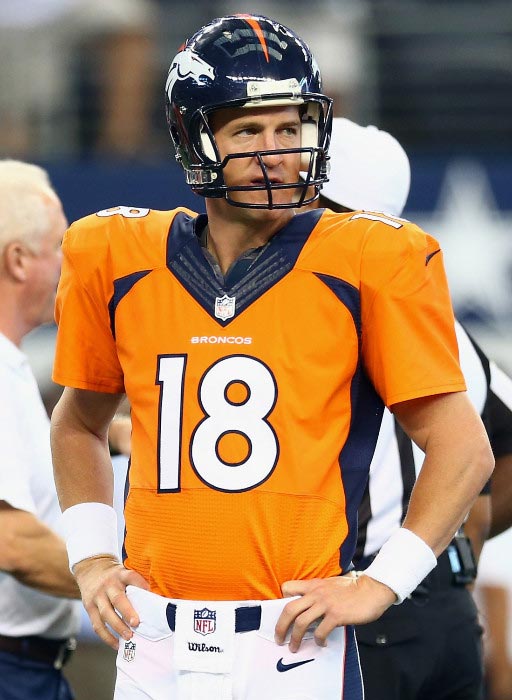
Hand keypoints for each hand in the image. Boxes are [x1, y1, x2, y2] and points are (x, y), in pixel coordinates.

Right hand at [73, 555, 149, 648]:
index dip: (141, 585)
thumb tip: (156, 598)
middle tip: (136, 623)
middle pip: (117, 599)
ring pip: (106, 614)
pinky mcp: (89, 607)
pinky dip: (106, 636)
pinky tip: (116, 644)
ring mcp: (97, 597)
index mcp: (120, 574)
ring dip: (117, 627)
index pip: (131, 577)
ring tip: (129, 637)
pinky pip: (97, 625)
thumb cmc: (114, 575)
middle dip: (127, 612)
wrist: (91, 568)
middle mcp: (108, 585)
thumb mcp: (124, 572)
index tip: (150, 594)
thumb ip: (136, 582)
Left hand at [275, 573, 395, 651]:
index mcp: (313, 585)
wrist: (371, 590)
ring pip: (301, 622)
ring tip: (294, 647)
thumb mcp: (330, 584)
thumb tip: (308, 605)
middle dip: (281, 626)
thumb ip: (318, 592)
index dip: (281, 600)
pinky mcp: (336, 615)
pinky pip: (320, 631)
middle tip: (279, 638)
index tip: (283, 614)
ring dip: (295, 638)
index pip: (287, 588)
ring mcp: (325, 604)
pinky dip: (318, 640)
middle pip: (289, 609)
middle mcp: (316, 594)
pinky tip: (321, 643)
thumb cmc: (352, 588)